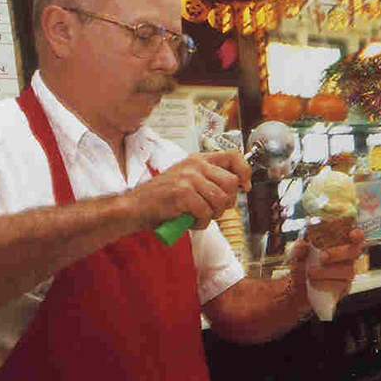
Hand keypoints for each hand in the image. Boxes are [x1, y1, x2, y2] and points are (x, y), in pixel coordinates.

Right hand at [129, 150, 250, 229]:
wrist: (136, 206)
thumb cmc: (164, 197)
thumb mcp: (188, 180)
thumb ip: (209, 180)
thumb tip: (238, 188)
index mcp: (198, 160)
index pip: (233, 156)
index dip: (244, 172)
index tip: (245, 187)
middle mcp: (195, 166)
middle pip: (231, 183)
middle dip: (227, 202)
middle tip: (213, 210)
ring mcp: (188, 178)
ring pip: (221, 199)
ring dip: (214, 214)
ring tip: (200, 216)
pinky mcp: (182, 193)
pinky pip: (205, 212)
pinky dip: (201, 223)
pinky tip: (190, 221)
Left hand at [286, 228, 366, 302]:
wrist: (297, 288)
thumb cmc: (302, 265)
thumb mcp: (295, 255)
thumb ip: (298, 248)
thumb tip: (302, 244)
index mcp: (339, 243)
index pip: (356, 236)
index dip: (357, 234)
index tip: (351, 234)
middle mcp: (347, 257)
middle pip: (354, 251)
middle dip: (339, 253)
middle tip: (322, 257)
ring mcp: (347, 272)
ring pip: (348, 270)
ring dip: (328, 271)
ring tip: (310, 273)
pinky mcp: (344, 287)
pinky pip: (341, 285)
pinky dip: (325, 283)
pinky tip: (313, 282)